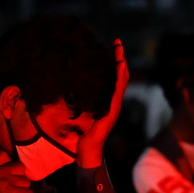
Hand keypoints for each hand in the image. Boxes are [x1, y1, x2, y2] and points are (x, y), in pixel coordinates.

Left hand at [76, 38, 129, 167]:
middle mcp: (114, 102)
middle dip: (120, 58)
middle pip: (121, 76)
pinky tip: (119, 67)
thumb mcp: (82, 112)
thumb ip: (82, 101)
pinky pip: (117, 92)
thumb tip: (72, 90)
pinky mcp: (111, 111)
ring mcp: (114, 107)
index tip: (113, 48)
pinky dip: (119, 78)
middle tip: (117, 42)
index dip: (115, 63)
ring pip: (121, 81)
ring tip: (119, 50)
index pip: (115, 78)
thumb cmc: (83, 134)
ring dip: (121, 64)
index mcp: (108, 101)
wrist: (88, 150)